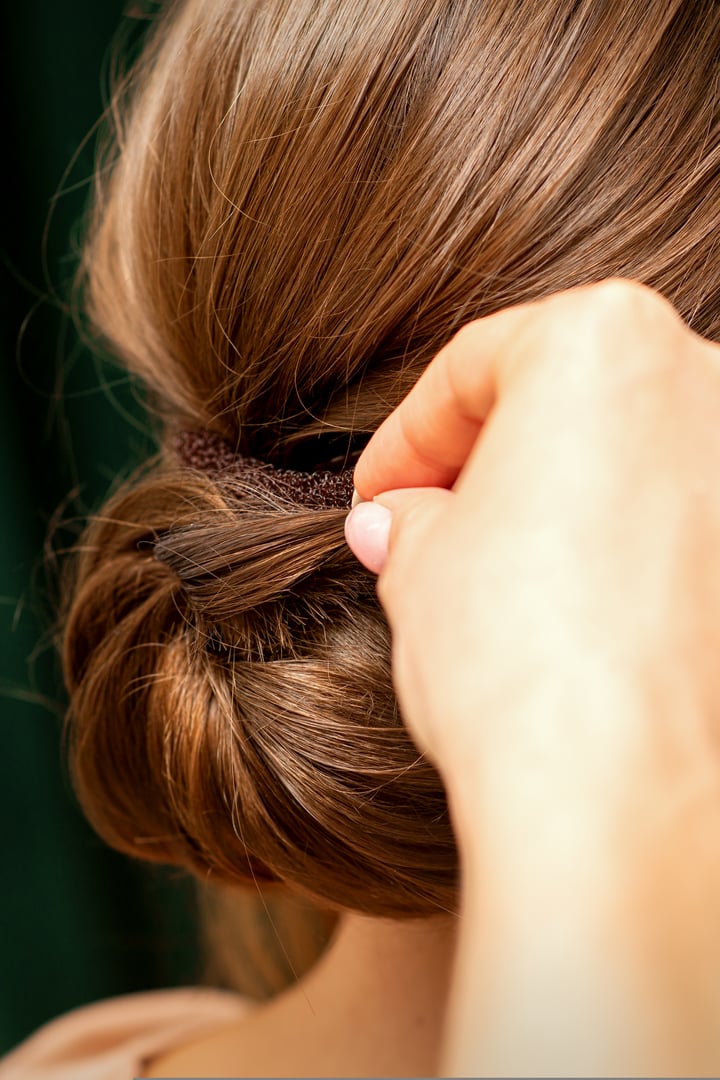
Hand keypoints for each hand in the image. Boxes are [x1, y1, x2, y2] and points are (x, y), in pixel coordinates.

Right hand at [345, 280, 719, 1073]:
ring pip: (637, 467)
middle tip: (428, 528)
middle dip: (491, 466)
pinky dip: (633, 559)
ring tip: (500, 581)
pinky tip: (584, 617)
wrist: (623, 797)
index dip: (408, 438)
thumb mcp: (419, 561)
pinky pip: (690, 536)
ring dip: (564, 511)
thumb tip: (398, 521)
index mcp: (605, 338)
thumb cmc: (514, 653)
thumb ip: (411, 517)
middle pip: (570, 404)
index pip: (478, 367)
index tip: (378, 496)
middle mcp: (709, 379)